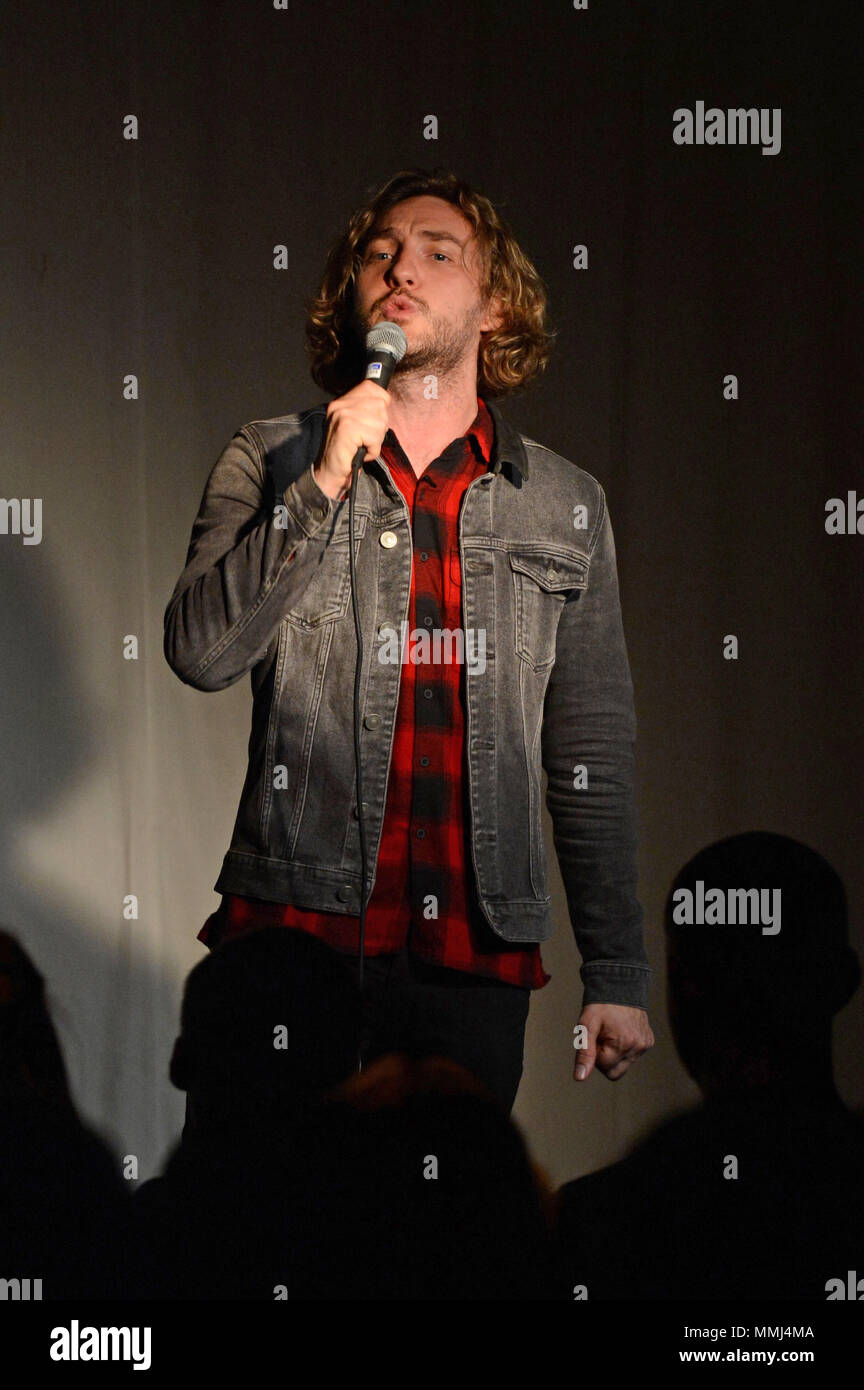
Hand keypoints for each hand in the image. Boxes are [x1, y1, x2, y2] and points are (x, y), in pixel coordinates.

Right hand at [313, 379, 390, 500]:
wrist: (329, 473)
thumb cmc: (346, 452)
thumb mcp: (355, 426)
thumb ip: (367, 411)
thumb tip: (385, 401)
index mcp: (342, 402)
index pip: (371, 387)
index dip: (381, 403)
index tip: (373, 421)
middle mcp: (340, 405)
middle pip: (380, 406)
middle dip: (379, 427)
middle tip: (365, 439)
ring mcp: (342, 416)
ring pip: (380, 423)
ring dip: (376, 441)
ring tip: (361, 446)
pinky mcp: (347, 430)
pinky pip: (374, 438)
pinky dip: (372, 450)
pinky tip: (361, 453)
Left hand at [573, 1004, 653, 1081]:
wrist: (619, 985)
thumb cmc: (600, 1005)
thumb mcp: (587, 1026)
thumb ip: (584, 1053)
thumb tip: (580, 1077)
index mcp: (623, 1044)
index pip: (603, 1067)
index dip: (594, 1053)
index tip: (595, 1036)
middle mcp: (638, 1047)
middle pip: (615, 1072)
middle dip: (604, 1059)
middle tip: (602, 1037)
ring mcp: (645, 1045)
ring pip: (623, 1065)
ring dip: (614, 1053)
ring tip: (611, 1031)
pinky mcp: (648, 1041)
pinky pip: (632, 1056)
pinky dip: (624, 1048)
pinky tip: (621, 1031)